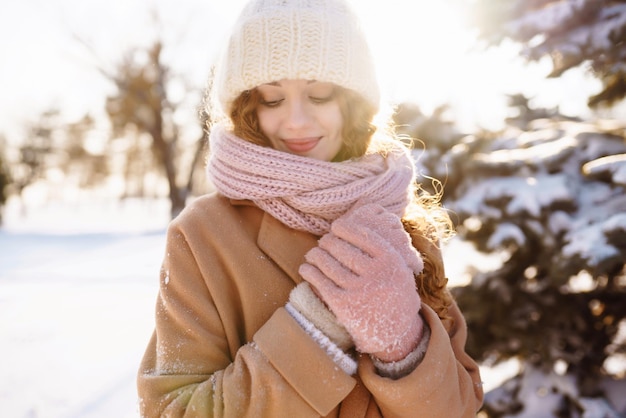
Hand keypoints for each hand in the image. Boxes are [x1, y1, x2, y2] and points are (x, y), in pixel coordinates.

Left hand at [299, 204, 423, 361]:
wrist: (398, 333)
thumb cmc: (396, 296)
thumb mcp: (401, 270)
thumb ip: (386, 250)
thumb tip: (366, 221)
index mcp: (391, 261)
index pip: (362, 235)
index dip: (345, 228)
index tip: (336, 226)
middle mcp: (376, 274)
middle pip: (342, 248)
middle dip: (327, 242)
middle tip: (323, 241)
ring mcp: (359, 290)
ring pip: (328, 264)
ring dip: (315, 255)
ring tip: (312, 253)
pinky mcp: (344, 305)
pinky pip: (320, 282)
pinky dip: (309, 272)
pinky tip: (306, 268)